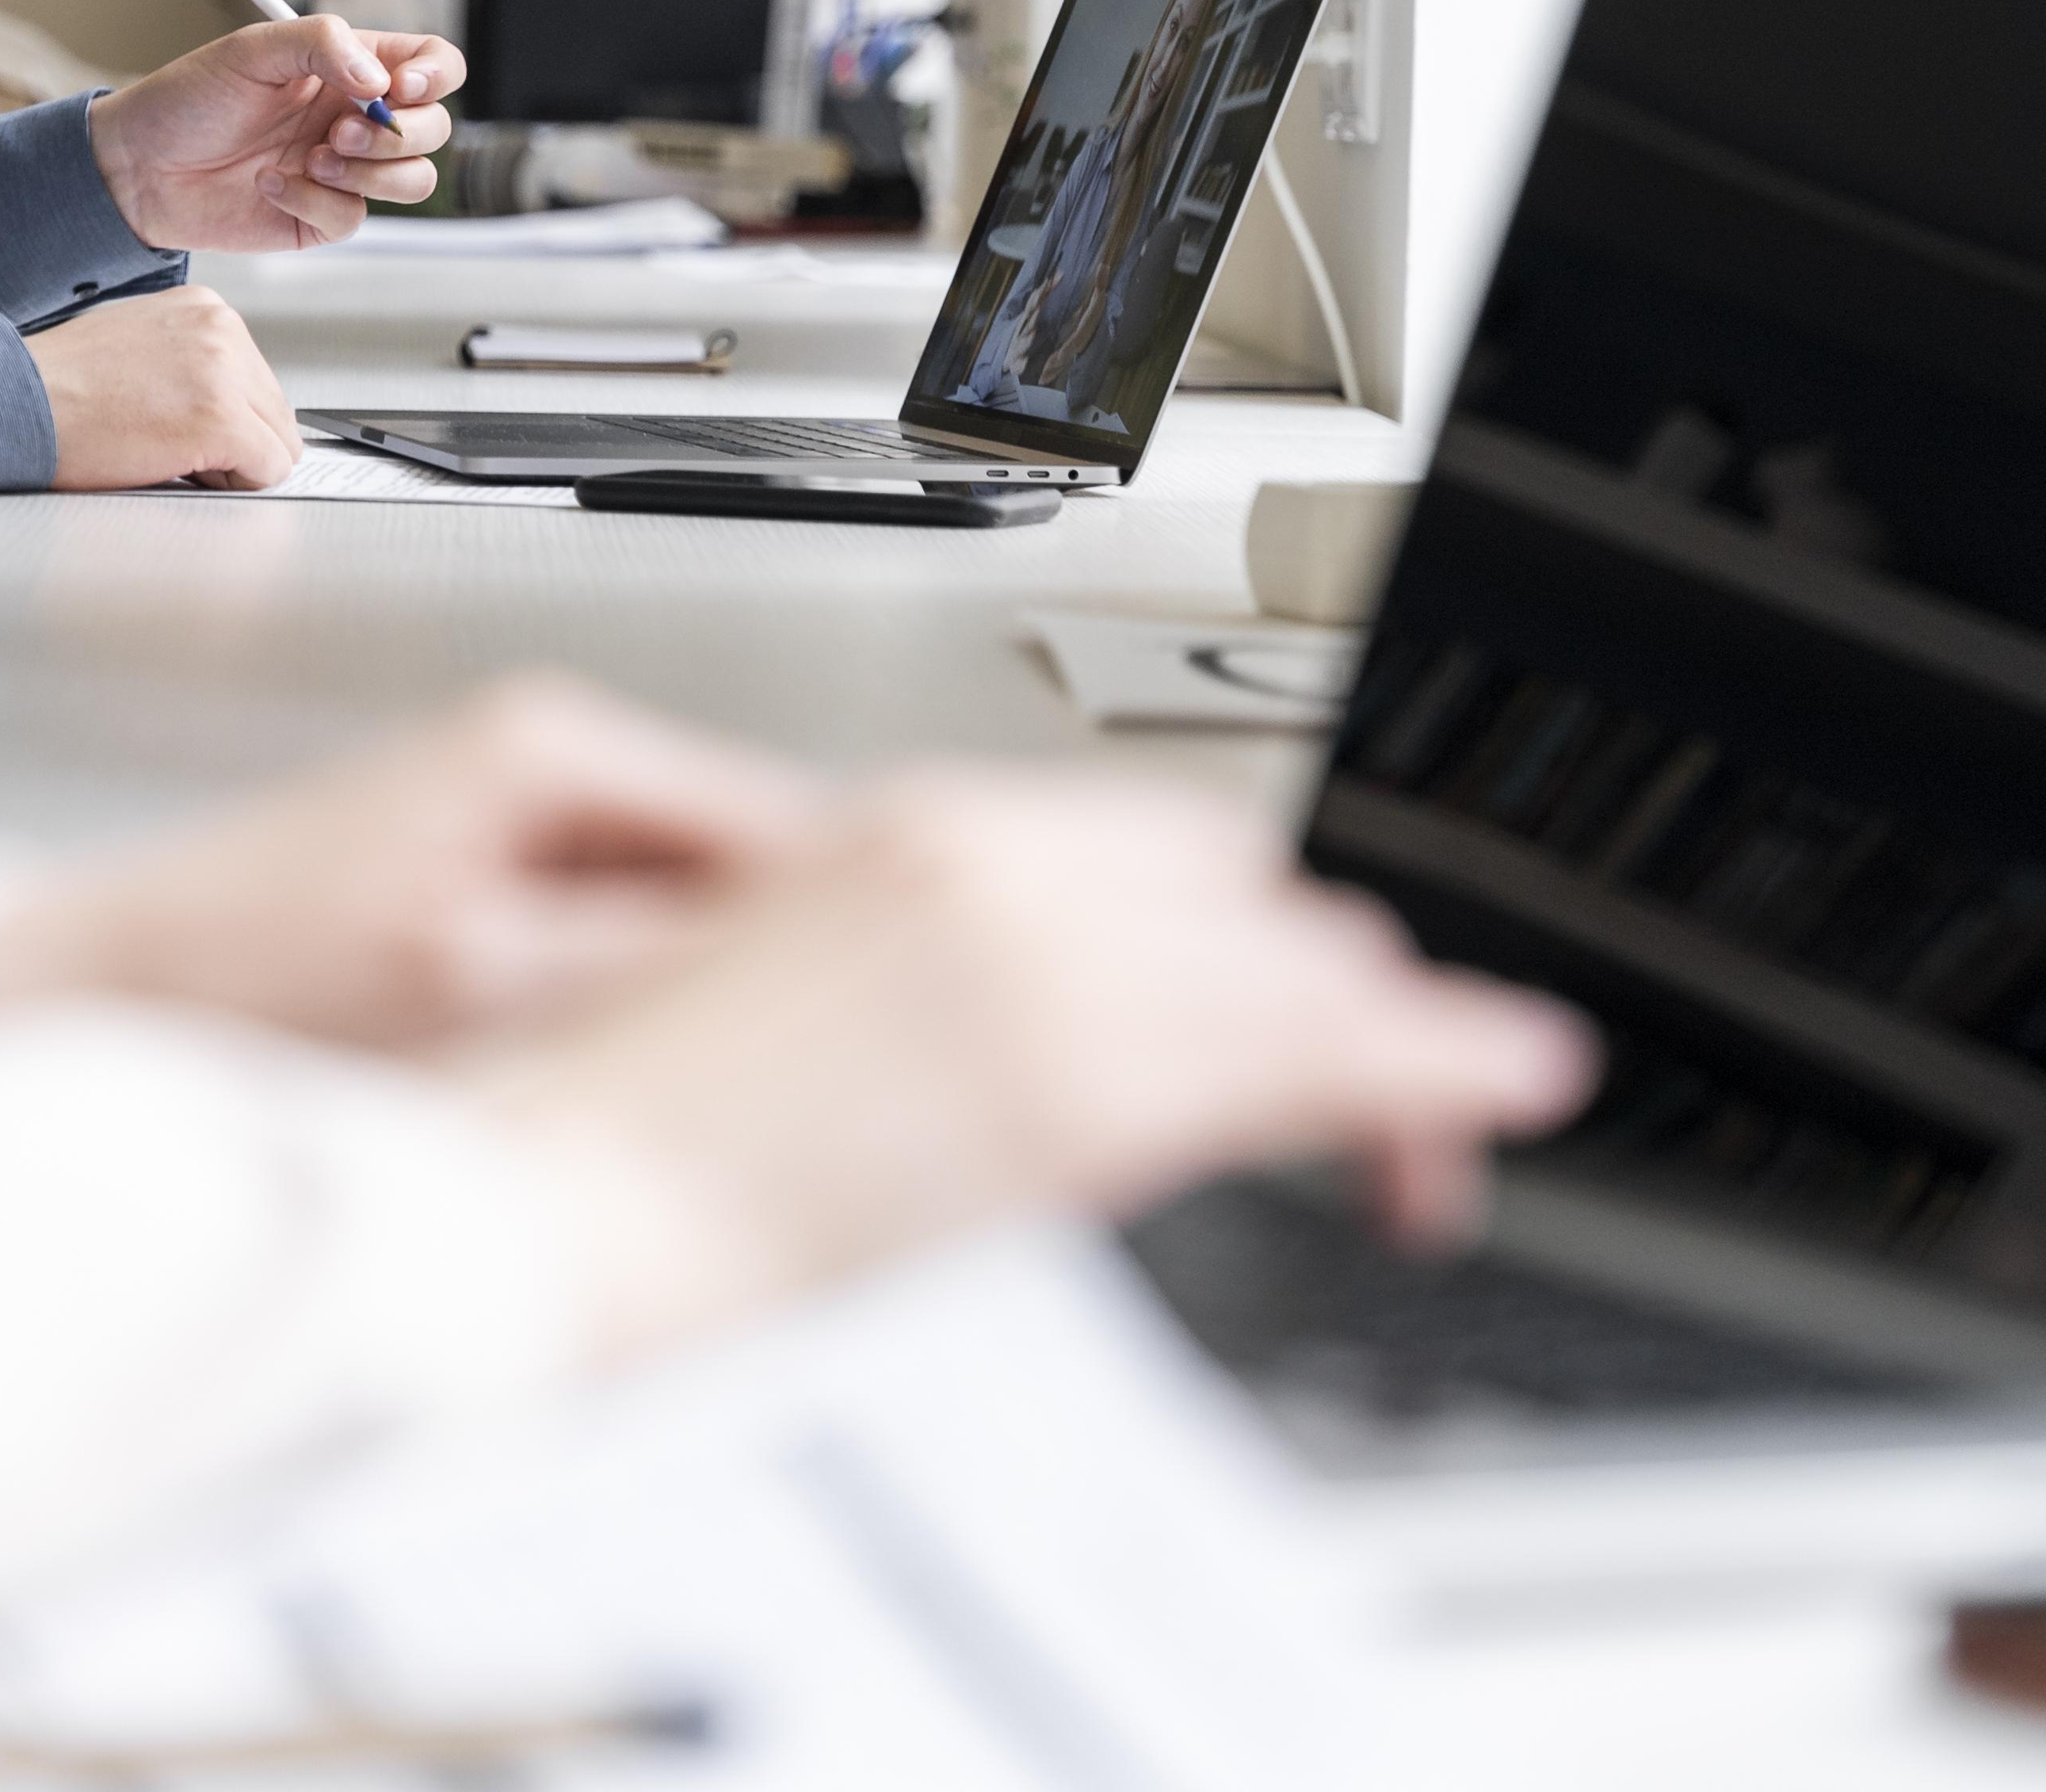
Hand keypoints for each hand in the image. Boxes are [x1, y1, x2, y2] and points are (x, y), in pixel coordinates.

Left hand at [0, 674, 820, 1048]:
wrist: (99, 994)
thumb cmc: (246, 977)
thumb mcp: (483, 975)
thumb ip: (652, 957)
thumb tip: (788, 956)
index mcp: (553, 749)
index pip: (780, 823)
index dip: (861, 921)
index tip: (927, 998)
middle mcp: (540, 760)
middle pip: (748, 864)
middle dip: (806, 965)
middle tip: (853, 1076)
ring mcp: (511, 817)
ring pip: (690, 911)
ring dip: (730, 995)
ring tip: (753, 1091)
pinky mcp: (483, 879)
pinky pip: (622, 937)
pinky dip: (653, 1004)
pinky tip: (646, 1078)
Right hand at [22, 284, 302, 489]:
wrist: (15, 402)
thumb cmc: (58, 386)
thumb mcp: (139, 345)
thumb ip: (192, 361)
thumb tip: (230, 402)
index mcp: (204, 308)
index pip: (259, 379)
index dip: (226, 418)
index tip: (183, 425)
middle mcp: (222, 329)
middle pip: (276, 411)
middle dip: (236, 442)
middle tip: (171, 447)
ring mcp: (226, 372)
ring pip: (279, 443)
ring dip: (233, 464)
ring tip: (168, 452)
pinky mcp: (221, 419)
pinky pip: (270, 471)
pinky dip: (234, 485)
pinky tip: (178, 468)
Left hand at [88, 17, 463, 250]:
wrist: (137, 166)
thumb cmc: (188, 98)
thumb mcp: (251, 50)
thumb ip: (321, 44)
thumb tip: (381, 82)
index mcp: (349, 67)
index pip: (432, 63)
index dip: (437, 75)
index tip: (401, 89)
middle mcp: (355, 117)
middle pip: (434, 128)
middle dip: (400, 134)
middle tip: (339, 133)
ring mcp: (343, 170)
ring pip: (413, 179)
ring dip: (371, 172)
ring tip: (311, 160)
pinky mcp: (320, 215)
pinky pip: (354, 217)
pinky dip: (315, 201)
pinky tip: (269, 185)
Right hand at [473, 768, 1593, 1363]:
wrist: (548, 1210)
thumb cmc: (622, 1148)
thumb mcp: (784, 1013)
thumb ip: (913, 993)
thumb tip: (1003, 1048)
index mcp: (902, 835)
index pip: (1143, 843)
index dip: (1235, 931)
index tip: (1276, 1005)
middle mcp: (988, 865)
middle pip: (1234, 891)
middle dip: (1316, 986)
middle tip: (1372, 1083)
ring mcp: (1040, 958)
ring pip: (1293, 961)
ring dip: (1388, 1033)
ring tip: (1452, 1095)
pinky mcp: (1081, 1073)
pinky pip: (1315, 1047)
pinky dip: (1433, 1060)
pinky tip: (1497, 1076)